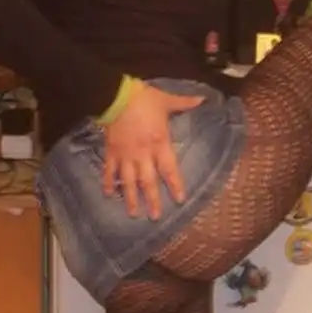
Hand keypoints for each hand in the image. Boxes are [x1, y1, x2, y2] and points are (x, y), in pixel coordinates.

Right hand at [102, 84, 203, 218]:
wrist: (116, 96)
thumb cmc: (144, 98)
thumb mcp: (166, 100)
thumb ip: (184, 103)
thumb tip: (202, 99)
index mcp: (159, 143)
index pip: (169, 169)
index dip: (175, 185)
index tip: (179, 200)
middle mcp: (143, 154)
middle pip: (148, 181)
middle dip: (152, 200)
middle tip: (155, 216)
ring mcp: (126, 155)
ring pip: (129, 181)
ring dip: (131, 198)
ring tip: (134, 214)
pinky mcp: (111, 152)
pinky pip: (109, 171)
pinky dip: (109, 183)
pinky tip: (109, 194)